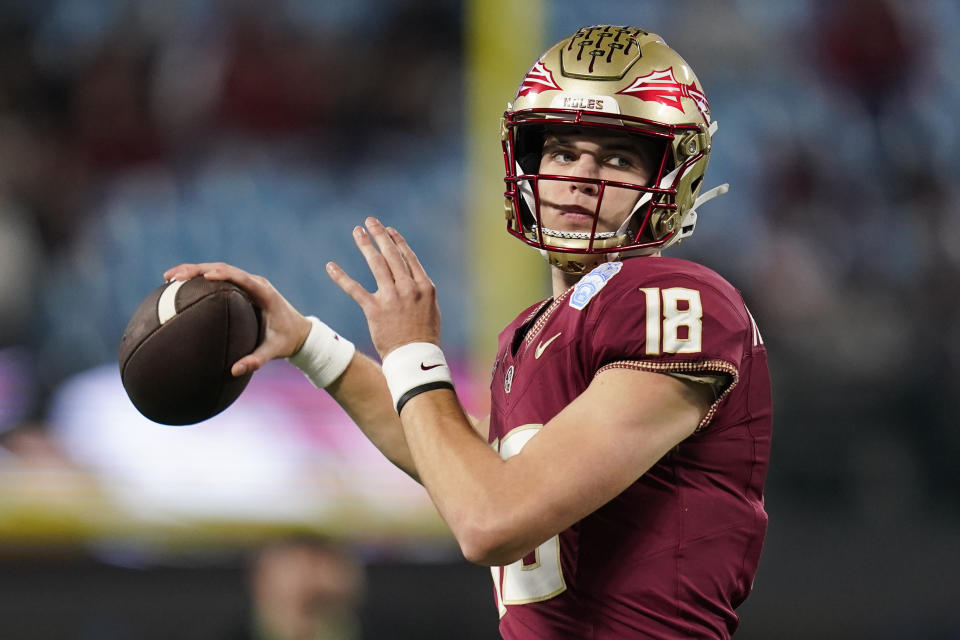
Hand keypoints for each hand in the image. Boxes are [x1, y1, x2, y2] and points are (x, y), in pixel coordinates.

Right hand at [161, 262, 311, 375]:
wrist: (300, 333)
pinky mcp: (243, 287)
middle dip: (197, 269)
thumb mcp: (274, 352)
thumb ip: (256, 360)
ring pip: (219, 270)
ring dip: (195, 271)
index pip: (242, 278)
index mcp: (264, 293)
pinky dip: (200, 279)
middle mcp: (255, 283)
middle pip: (223, 268)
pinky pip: (220, 279)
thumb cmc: (287, 341)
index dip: (223, 274)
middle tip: (173, 277)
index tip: (205, 276)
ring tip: (169, 278)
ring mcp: (249, 283)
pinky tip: (180, 287)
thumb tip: (233, 371)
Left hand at [327, 217, 440, 358]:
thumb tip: (412, 277)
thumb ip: (421, 291)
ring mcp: (392, 297)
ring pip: (376, 264)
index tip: (389, 230)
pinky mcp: (374, 309)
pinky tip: (331, 266)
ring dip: (365, 245)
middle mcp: (409, 288)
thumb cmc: (424, 336)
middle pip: (392, 255)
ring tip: (357, 232)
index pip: (409, 257)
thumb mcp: (431, 309)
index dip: (397, 242)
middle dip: (380, 235)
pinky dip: (341, 277)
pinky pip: (354, 289)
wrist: (415, 358)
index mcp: (425, 286)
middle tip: (371, 221)